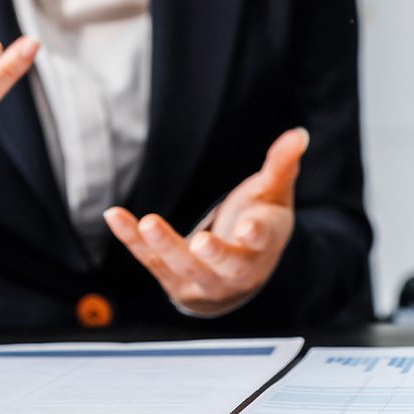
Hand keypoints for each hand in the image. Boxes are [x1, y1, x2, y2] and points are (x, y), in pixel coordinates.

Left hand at [104, 128, 309, 316]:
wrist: (239, 275)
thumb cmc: (258, 225)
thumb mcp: (272, 195)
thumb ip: (281, 165)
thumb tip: (298, 134)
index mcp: (263, 247)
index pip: (262, 242)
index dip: (256, 236)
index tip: (248, 228)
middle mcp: (235, 271)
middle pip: (224, 266)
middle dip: (214, 254)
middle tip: (201, 242)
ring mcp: (202, 279)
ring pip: (183, 267)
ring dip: (164, 246)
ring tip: (147, 222)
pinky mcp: (172, 279)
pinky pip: (150, 260)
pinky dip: (131, 240)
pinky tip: (115, 215)